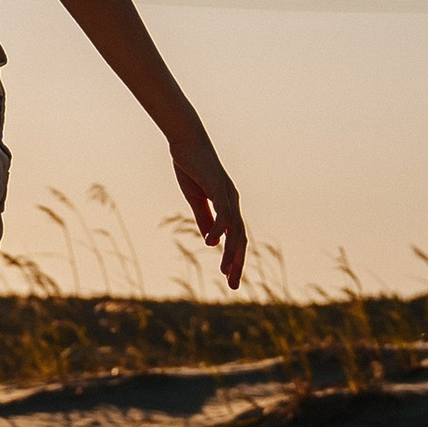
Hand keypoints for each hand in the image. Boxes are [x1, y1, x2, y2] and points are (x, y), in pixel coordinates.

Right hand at [171, 133, 247, 290]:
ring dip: (231, 253)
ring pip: (235, 230)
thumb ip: (203, 218)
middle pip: (241, 238)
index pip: (235, 237)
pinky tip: (211, 244)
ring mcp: (227, 195)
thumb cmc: (191, 166)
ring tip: (225, 272)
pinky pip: (222, 214)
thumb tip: (210, 239)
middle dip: (238, 263)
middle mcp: (232, 202)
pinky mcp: (219, 188)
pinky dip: (218, 230)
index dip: (233, 258)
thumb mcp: (195, 198)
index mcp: (227, 205)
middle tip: (233, 286)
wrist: (186, 141)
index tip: (228, 277)